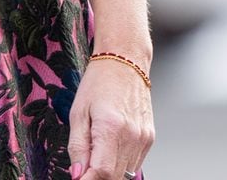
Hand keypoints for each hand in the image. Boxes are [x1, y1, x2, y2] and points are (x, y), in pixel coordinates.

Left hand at [67, 58, 153, 179]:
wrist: (125, 60)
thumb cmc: (99, 81)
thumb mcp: (78, 111)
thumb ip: (77, 146)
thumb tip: (77, 175)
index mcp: (111, 126)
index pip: (101, 173)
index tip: (78, 179)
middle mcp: (132, 136)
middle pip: (114, 178)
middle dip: (96, 178)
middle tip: (83, 167)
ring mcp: (143, 139)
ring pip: (125, 174)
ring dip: (108, 171)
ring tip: (96, 150)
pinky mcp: (149, 139)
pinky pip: (134, 164)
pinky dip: (120, 163)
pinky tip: (110, 146)